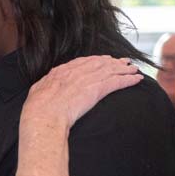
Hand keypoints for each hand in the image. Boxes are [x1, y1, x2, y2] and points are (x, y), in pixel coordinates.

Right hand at [24, 55, 142, 128]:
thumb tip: (45, 87)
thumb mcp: (37, 91)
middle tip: (125, 62)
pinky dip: (128, 80)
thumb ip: (46, 86)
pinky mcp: (97, 90)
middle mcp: (76, 71)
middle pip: (100, 63)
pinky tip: (137, 79)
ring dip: (125, 69)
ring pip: (111, 70)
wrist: (44, 115)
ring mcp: (87, 79)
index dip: (97, 60)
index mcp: (61, 71)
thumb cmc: (37, 109)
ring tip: (135, 69)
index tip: (105, 60)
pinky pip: (117, 82)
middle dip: (114, 62)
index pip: (84, 62)